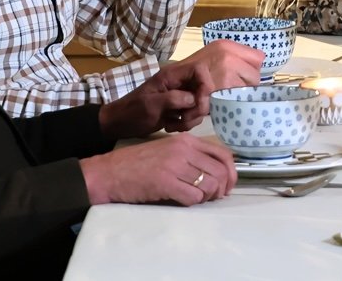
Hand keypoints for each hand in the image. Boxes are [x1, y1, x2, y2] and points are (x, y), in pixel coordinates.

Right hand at [80, 134, 234, 205]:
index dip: (232, 172)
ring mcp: (175, 165)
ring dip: (207, 196)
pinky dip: (194, 202)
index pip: (223, 153)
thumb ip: (191, 155)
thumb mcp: (168, 149)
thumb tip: (217, 172)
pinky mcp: (165, 183)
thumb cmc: (138, 163)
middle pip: (220, 171)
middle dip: (222, 188)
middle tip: (214, 197)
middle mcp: (184, 150)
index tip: (228, 184)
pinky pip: (193, 196)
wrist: (109, 172)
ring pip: (209, 185)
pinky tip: (184, 201)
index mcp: (187, 140)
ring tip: (197, 198)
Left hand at [99, 42, 262, 137]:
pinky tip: (173, 127)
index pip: (199, 70)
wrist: (119, 124)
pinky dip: (188, 123)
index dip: (206, 84)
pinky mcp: (179, 109)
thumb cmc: (132, 112)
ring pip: (200, 104)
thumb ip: (174, 99)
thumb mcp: (151, 105)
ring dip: (192, 118)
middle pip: (204, 89)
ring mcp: (180, 96)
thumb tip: (195, 99)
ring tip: (175, 126)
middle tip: (185, 120)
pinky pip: (194, 114)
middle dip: (199, 107)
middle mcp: (179, 83)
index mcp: (172, 76)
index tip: (199, 103)